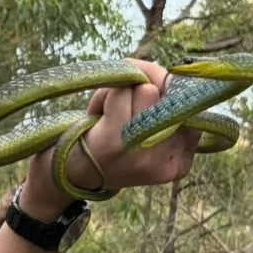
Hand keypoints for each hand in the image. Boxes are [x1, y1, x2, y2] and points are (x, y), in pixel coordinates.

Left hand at [25, 58, 200, 214]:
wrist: (62, 176)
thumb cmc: (104, 144)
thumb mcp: (143, 132)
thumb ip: (163, 104)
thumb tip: (163, 76)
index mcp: (178, 162)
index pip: (189, 108)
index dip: (164, 92)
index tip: (140, 106)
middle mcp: (165, 161)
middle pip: (170, 95)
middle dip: (142, 89)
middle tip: (119, 111)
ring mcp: (142, 153)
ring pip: (145, 89)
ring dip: (120, 92)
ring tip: (107, 115)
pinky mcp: (115, 141)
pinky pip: (121, 92)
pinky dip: (103, 95)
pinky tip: (96, 117)